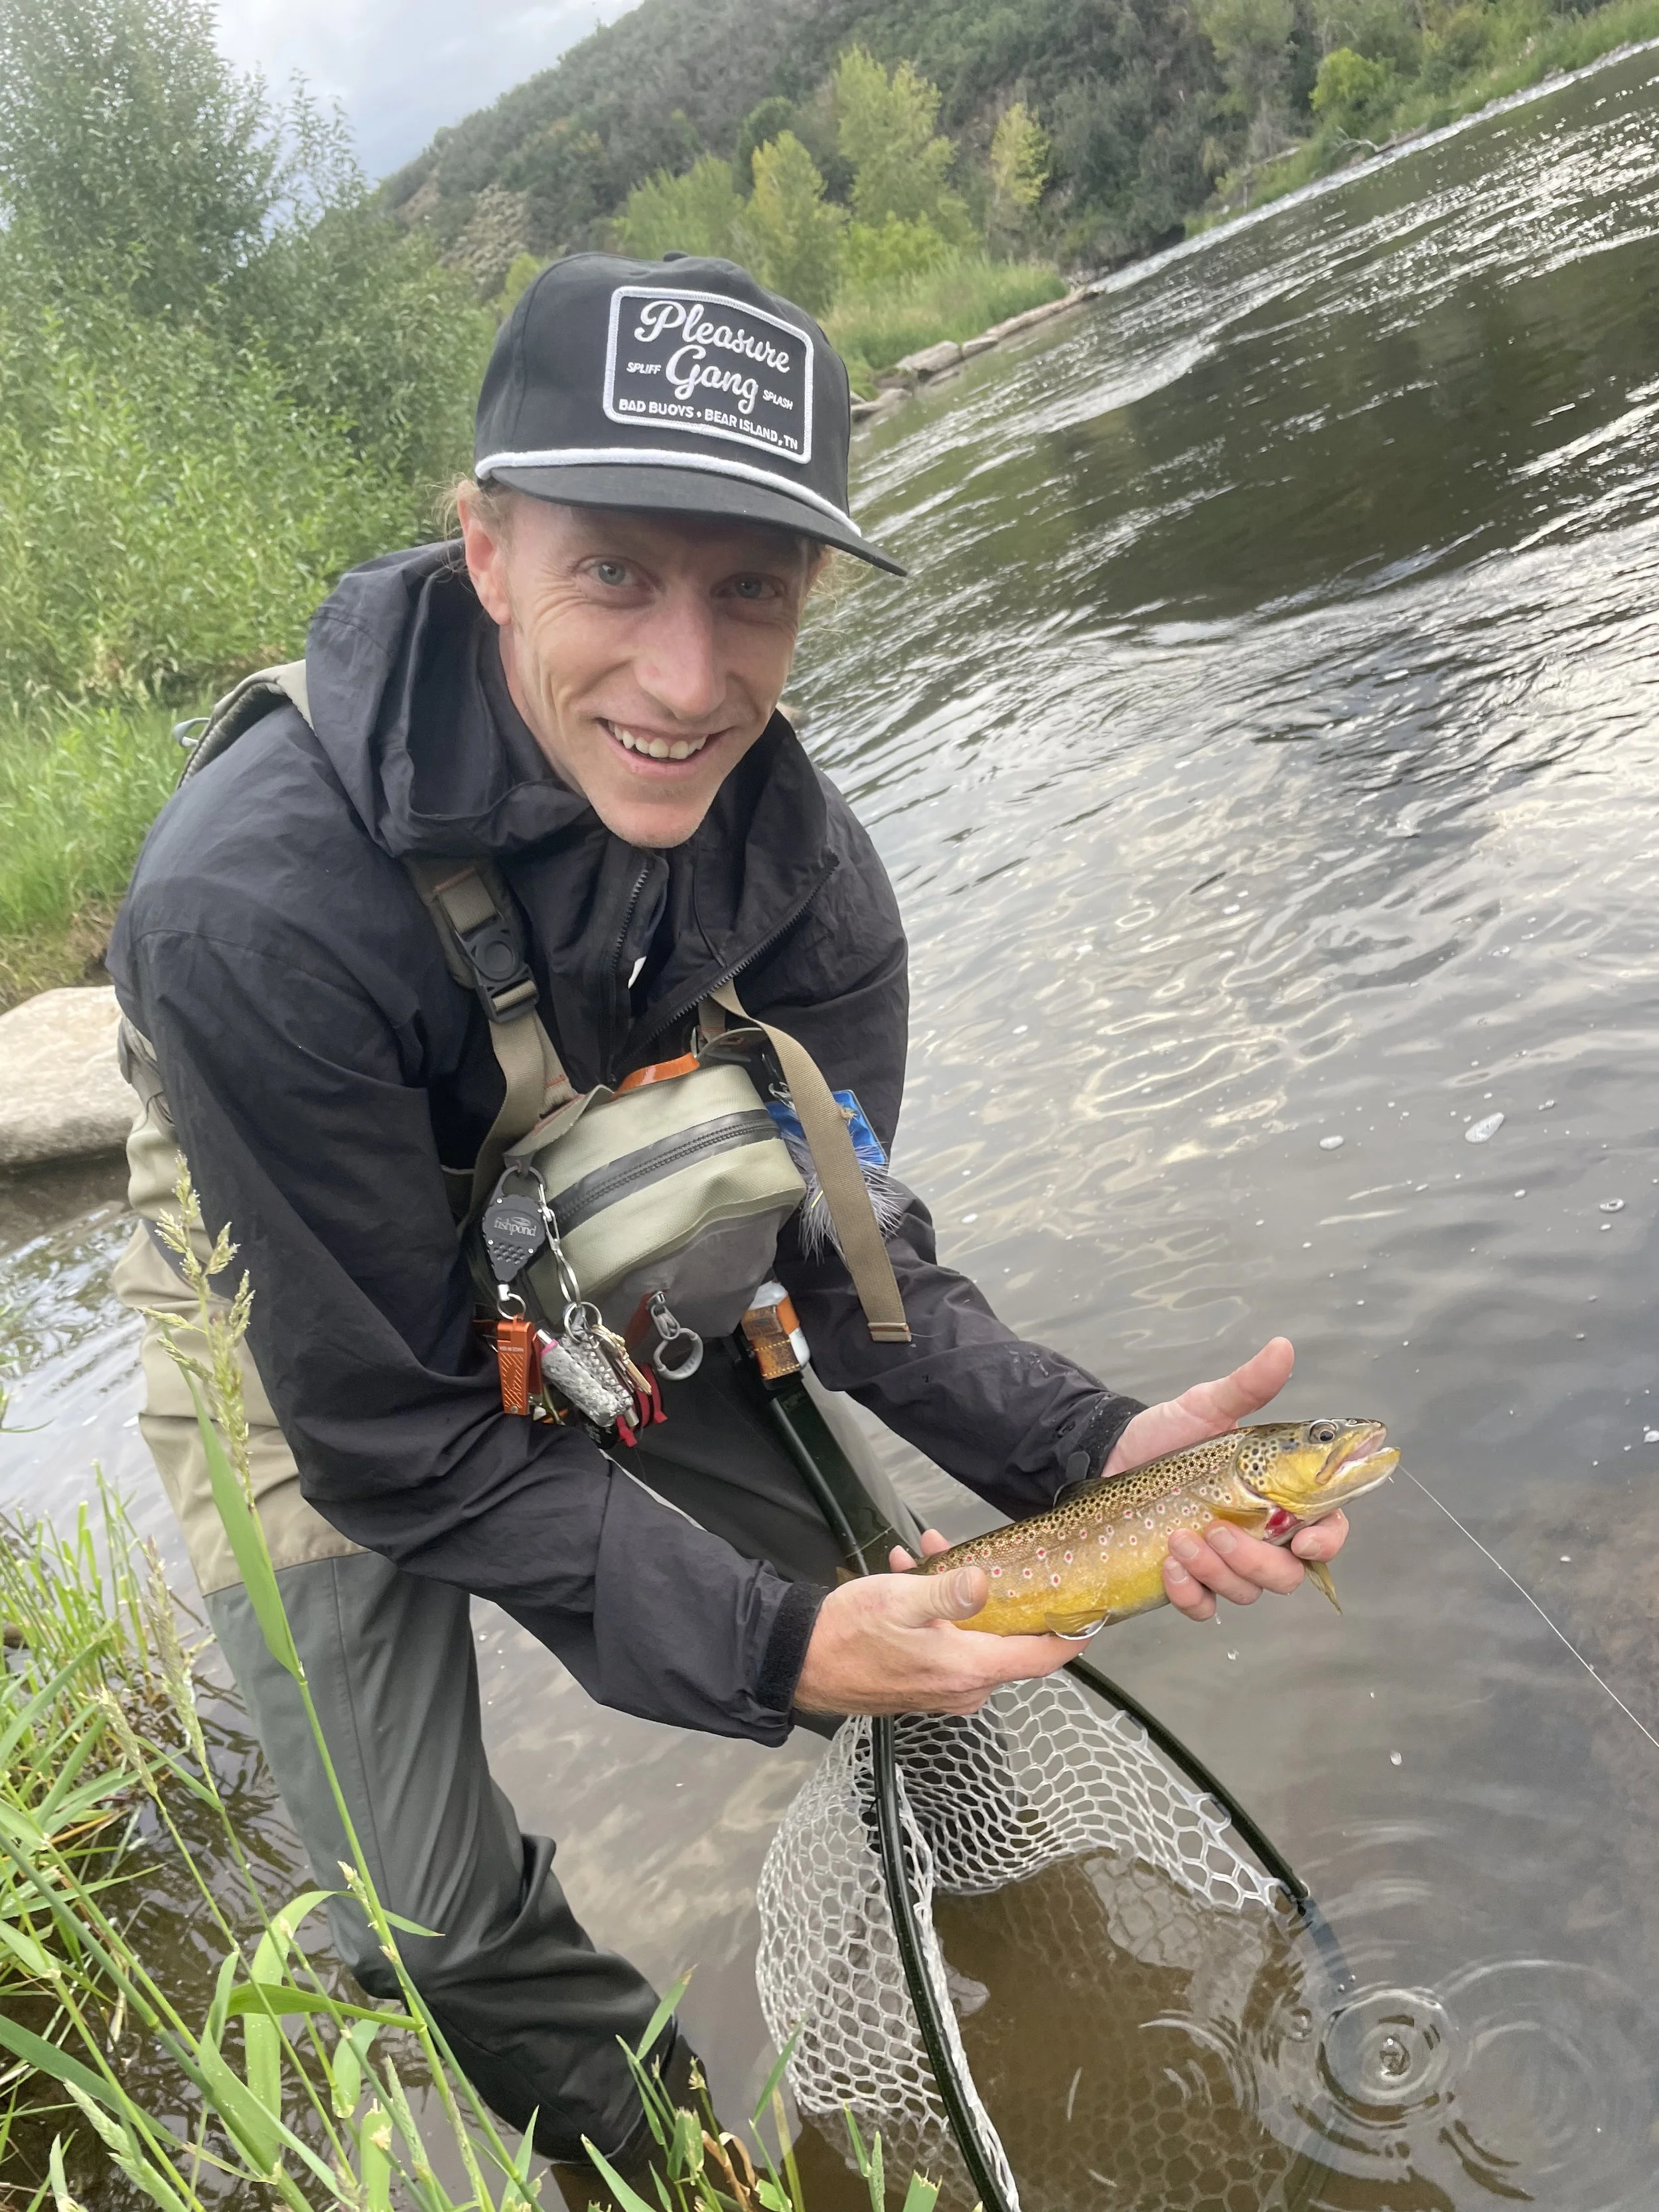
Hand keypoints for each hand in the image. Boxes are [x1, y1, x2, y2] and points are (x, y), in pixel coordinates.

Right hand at [794, 1530, 1071, 1716]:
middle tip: (987, 1555)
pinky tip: (909, 1573)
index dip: (1072, 1637)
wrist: (800, 1663)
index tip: (1094, 1613)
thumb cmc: (850, 1633)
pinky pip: (945, 1645)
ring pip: (972, 1637)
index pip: (1041, 1659)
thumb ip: (948, 1592)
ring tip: (930, 1554)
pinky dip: (937, 1613)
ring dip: (959, 1597)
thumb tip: (987, 1581)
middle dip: (1001, 1595)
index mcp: (970, 1669)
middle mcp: (964, 1688)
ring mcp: (941, 1690)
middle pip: (1008, 1643)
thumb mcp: (901, 1599)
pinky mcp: (920, 1684)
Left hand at [1102, 1336, 1349, 1623]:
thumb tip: (1281, 1348)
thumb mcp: (1205, 1407)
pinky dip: (1190, 1594)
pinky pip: (1204, 1606)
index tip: (1306, 1540)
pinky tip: (1168, 1568)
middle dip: (1257, 1561)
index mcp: (1278, 1496)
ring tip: (1177, 1539)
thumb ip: (1247, 1387)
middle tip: (1217, 1530)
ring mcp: (1224, 1562)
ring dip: (1217, 1571)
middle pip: (1288, 1573)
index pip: (1325, 1527)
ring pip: (1247, 1591)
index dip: (1327, 1541)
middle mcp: (1260, 1534)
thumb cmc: (1167, 1433)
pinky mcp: (1189, 1580)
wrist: (1110, 1456)